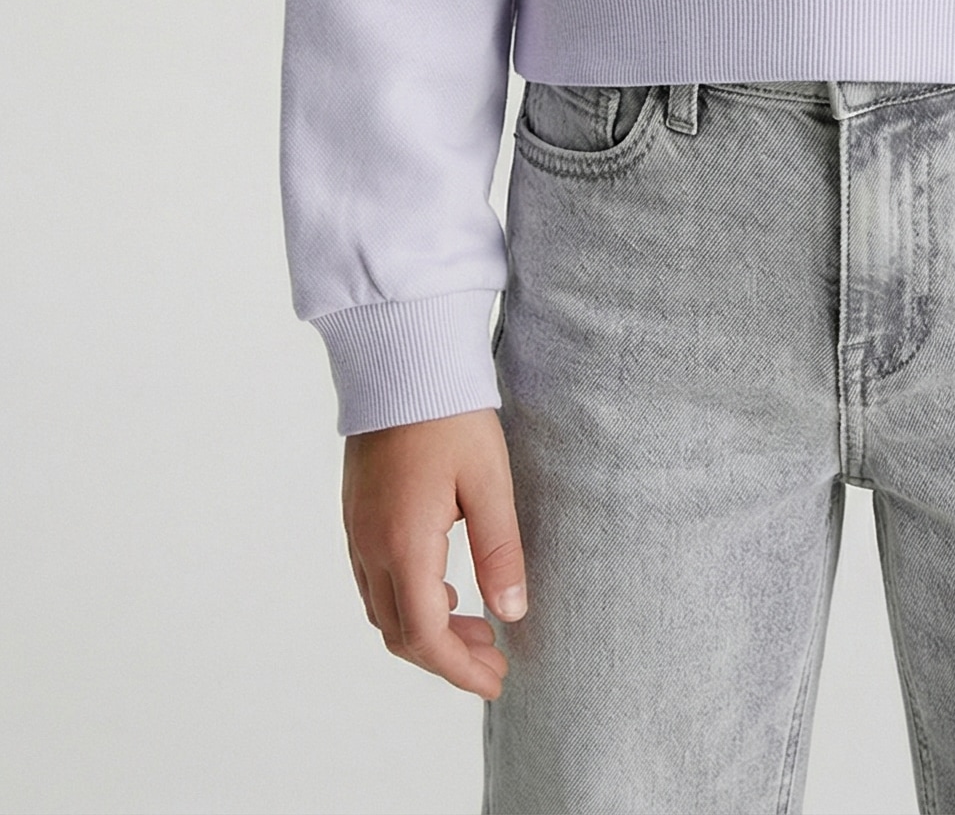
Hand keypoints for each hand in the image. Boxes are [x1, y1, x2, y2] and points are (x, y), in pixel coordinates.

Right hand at [341, 407, 528, 697]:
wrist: (400, 359)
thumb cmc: (450, 415)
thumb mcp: (488, 482)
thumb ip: (500, 552)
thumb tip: (512, 614)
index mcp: (404, 544)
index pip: (425, 636)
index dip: (460, 670)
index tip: (496, 681)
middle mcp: (371, 547)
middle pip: (400, 634)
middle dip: (446, 658)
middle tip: (494, 660)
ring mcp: (356, 532)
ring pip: (383, 611)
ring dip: (426, 632)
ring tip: (476, 628)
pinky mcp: (356, 515)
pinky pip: (374, 582)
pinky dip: (408, 603)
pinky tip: (445, 591)